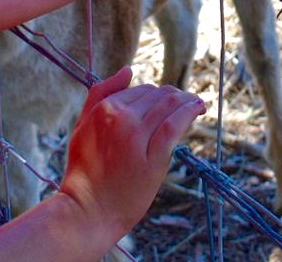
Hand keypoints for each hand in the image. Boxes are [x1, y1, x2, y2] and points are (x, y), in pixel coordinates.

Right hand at [59, 67, 205, 245]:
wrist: (87, 211)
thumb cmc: (85, 171)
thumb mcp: (83, 126)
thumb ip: (101, 94)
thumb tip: (128, 69)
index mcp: (104, 108)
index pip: (141, 90)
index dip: (158, 95)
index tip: (170, 101)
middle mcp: (120, 118)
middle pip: (157, 95)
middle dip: (174, 97)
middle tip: (187, 103)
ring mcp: (136, 137)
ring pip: (168, 106)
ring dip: (187, 101)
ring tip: (197, 104)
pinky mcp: (152, 157)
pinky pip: (174, 126)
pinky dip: (189, 113)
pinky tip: (198, 109)